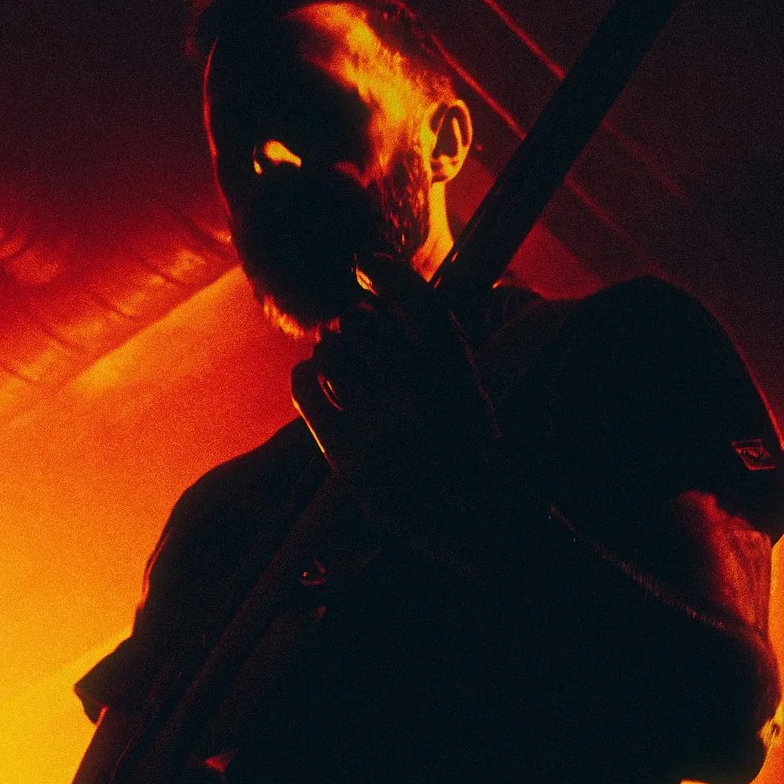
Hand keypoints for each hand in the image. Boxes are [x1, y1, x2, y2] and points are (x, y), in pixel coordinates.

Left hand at [291, 264, 530, 577]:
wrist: (481, 521)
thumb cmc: (469, 448)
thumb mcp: (470, 388)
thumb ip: (439, 344)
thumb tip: (386, 290)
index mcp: (457, 372)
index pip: (416, 302)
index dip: (387, 273)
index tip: (366, 262)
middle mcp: (421, 396)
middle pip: (362, 321)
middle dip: (351, 320)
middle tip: (348, 330)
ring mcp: (385, 428)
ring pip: (330, 352)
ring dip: (326, 347)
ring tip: (332, 357)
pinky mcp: (353, 459)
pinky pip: (307, 392)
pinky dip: (303, 377)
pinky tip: (310, 377)